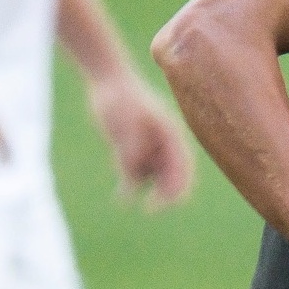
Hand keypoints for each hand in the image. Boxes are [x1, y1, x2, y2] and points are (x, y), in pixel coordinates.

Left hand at [88, 72, 194, 208]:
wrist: (106, 79)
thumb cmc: (120, 94)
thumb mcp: (127, 115)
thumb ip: (133, 141)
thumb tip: (136, 165)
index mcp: (171, 135)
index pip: (183, 167)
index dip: (178, 186)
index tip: (166, 201)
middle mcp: (163, 144)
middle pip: (171, 177)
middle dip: (164, 195)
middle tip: (151, 209)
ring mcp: (148, 148)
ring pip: (150, 177)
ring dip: (141, 187)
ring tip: (123, 194)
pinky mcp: (131, 150)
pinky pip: (133, 175)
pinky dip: (129, 188)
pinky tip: (121, 199)